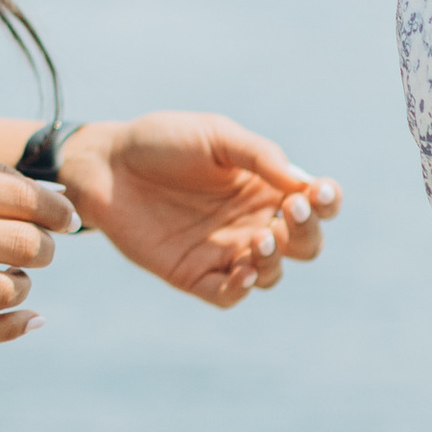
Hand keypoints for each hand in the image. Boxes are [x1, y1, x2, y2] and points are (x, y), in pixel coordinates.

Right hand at [0, 157, 75, 347]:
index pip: (25, 198)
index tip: (64, 222)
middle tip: (37, 251)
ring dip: (22, 285)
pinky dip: (15, 327)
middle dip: (44, 250)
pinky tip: (30, 319)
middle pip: (25, 245)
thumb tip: (57, 199)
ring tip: (12, 278)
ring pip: (6, 290)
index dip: (58, 213)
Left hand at [60, 113, 338, 307]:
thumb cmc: (162, 141)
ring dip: (274, 261)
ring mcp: (224, 251)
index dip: (326, 203)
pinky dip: (241, 289)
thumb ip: (259, 156)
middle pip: (303, 244)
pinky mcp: (193, 274)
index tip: (318, 193)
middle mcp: (251, 222)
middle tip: (287, 212)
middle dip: (305, 233)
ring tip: (259, 239)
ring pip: (271, 273)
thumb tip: (302, 183)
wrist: (105, 163)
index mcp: (265, 187)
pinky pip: (228, 295)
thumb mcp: (215, 136)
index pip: (314, 204)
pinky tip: (242, 272)